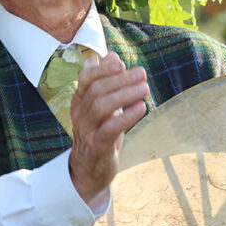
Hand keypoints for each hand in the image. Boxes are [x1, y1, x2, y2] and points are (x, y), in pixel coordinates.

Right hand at [68, 52, 148, 203]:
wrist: (90, 169)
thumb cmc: (99, 132)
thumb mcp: (102, 105)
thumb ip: (106, 81)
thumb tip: (112, 56)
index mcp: (79, 101)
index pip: (86, 79)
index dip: (103, 69)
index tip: (121, 63)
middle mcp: (80, 114)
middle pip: (96, 90)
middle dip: (120, 80)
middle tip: (142, 74)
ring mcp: (87, 130)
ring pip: (101, 107)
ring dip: (125, 95)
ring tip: (145, 89)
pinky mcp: (97, 146)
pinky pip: (110, 129)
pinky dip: (126, 117)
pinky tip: (141, 108)